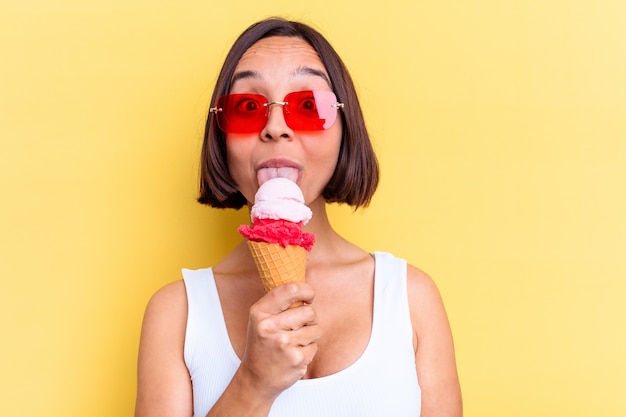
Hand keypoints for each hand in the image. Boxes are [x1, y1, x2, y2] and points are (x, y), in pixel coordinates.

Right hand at [238, 282, 320, 400]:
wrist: (256, 379)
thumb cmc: (262, 344)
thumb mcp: (261, 319)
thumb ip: (279, 304)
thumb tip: (306, 290)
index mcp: (260, 313)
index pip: (290, 290)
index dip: (306, 290)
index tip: (309, 296)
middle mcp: (270, 327)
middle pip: (309, 312)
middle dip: (310, 319)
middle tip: (299, 326)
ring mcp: (284, 344)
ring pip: (316, 329)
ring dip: (310, 335)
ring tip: (294, 342)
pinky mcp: (296, 358)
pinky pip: (315, 346)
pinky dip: (308, 350)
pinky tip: (294, 354)